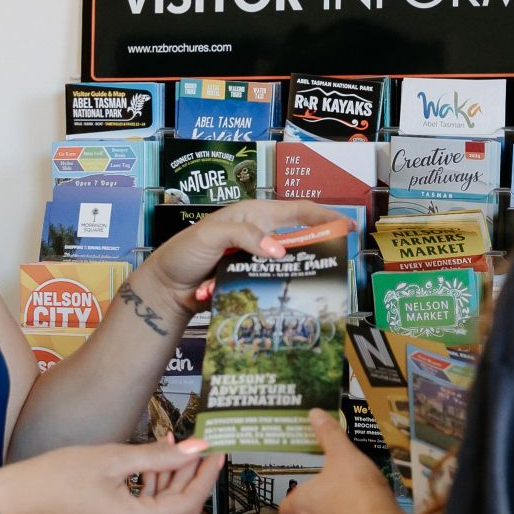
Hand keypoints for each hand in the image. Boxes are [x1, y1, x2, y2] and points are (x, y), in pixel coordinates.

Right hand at [4, 438, 224, 513]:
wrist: (16, 501)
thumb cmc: (56, 478)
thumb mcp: (114, 460)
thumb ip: (159, 457)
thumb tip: (195, 449)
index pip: (187, 504)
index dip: (205, 477)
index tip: (216, 454)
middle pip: (171, 508)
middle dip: (184, 474)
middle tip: (192, 444)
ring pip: (155, 512)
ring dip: (164, 481)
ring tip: (166, 446)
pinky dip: (145, 493)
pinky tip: (146, 467)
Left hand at [142, 201, 357, 310]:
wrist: (166, 288)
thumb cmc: (184, 252)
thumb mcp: (212, 236)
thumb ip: (246, 236)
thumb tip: (279, 251)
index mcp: (255, 215)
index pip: (298, 211)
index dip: (325, 216)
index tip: (348, 226)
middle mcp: (260, 236)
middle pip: (299, 241)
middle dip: (317, 251)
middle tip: (337, 263)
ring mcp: (257, 260)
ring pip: (286, 268)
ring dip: (290, 278)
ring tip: (305, 287)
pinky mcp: (251, 282)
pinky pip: (269, 287)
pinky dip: (269, 293)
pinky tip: (274, 301)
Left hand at [280, 410, 403, 513]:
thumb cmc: (355, 491)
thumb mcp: (342, 454)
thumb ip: (329, 435)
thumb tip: (315, 415)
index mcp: (303, 502)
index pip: (286, 508)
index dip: (291, 501)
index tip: (298, 493)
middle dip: (318, 506)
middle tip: (331, 491)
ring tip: (353, 499)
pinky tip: (369, 512)